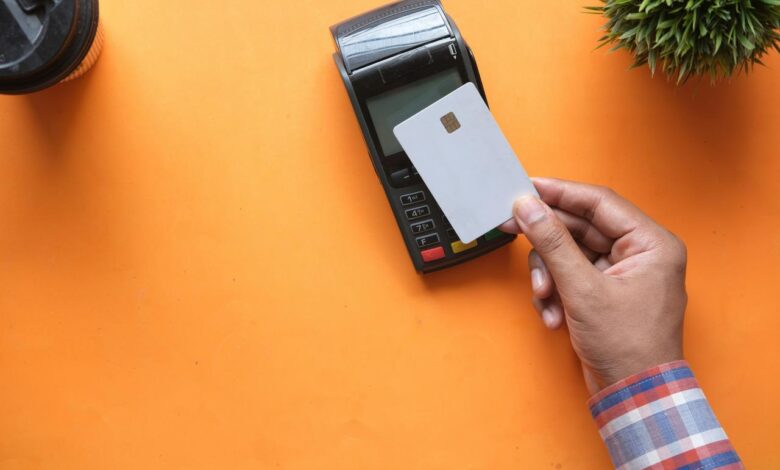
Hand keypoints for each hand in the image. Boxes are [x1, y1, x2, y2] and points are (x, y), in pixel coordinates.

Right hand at [501, 178, 686, 393]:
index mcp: (650, 244)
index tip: (528, 187)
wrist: (634, 396)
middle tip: (512, 228)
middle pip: (581, 228)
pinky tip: (554, 315)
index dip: (561, 192)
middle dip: (547, 241)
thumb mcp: (582, 289)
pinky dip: (557, 293)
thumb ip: (553, 242)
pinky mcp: (605, 293)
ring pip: (570, 254)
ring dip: (550, 274)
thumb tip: (528, 207)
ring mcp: (621, 274)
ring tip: (546, 297)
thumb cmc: (628, 346)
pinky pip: (571, 276)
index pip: (600, 202)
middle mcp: (639, 254)